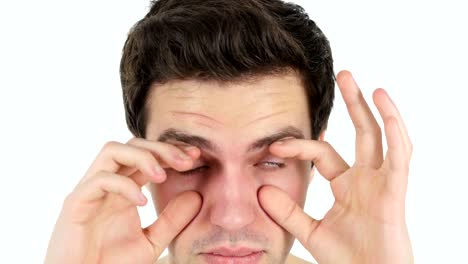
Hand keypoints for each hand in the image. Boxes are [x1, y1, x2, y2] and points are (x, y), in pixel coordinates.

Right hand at [45, 138, 201, 263]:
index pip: (148, 156)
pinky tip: (141, 202)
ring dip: (142, 157)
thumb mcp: (152, 241)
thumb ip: (172, 220)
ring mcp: (90, 190)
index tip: (196, 157)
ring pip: (112, 151)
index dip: (172, 152)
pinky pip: (99, 180)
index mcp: (124, 189)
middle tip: (187, 160)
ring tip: (163, 175)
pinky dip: (124, 186)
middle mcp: (107, 184)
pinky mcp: (76, 203)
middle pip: (132, 145)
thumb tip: (197, 195)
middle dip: (162, 148)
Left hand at [259, 70, 413, 262]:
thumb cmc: (346, 260)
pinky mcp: (394, 192)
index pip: (321, 153)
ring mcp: (381, 182)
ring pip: (380, 138)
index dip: (299, 145)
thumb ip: (286, 212)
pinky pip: (398, 157)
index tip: (274, 143)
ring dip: (374, 109)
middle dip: (353, 104)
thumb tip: (260, 190)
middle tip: (343, 75)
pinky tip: (385, 109)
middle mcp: (365, 178)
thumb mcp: (309, 231)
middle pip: (360, 133)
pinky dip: (394, 132)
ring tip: (364, 82)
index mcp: (346, 186)